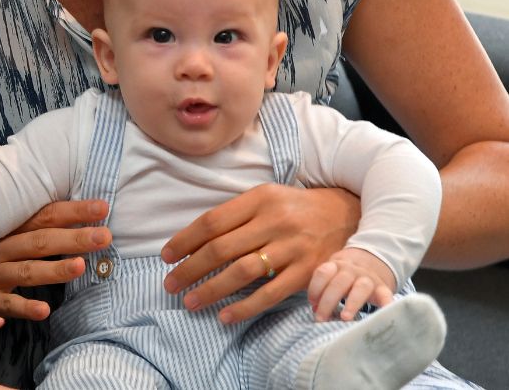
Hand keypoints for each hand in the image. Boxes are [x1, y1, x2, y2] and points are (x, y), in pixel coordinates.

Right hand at [0, 199, 111, 319]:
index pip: (47, 215)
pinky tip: (45, 310)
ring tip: (81, 266)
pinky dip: (24, 307)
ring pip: (27, 271)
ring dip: (54, 269)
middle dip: (74, 238)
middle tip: (104, 236)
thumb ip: (39, 224)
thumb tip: (84, 216)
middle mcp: (2, 247)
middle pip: (41, 241)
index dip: (75, 211)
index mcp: (11, 228)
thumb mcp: (7, 232)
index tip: (103, 208)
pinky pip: (5, 304)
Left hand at [161, 184, 359, 323]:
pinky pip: (270, 293)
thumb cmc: (294, 208)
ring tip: (190, 301)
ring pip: (242, 272)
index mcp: (260, 198)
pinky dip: (245, 307)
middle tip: (169, 284)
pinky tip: (225, 315)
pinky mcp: (307, 271)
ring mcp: (292, 247)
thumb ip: (234, 215)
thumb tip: (193, 241)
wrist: (346, 214)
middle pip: (222, 248)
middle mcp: (275, 221)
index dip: (185, 240)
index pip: (212, 221)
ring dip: (211, 289)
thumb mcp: (266, 197)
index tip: (166, 256)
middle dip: (190, 269)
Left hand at [308, 247, 393, 321]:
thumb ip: (323, 291)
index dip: (316, 288)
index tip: (312, 303)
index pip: (324, 273)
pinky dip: (386, 303)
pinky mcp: (382, 289)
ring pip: (361, 287)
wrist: (371, 262)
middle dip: (328, 302)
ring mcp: (369, 279)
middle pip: (339, 283)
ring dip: (352, 303)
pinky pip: (386, 295)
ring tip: (345, 318)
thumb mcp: (332, 276)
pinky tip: (383, 313)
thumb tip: (316, 311)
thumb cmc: (344, 277)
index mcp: (336, 266)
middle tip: (320, 319)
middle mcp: (352, 270)